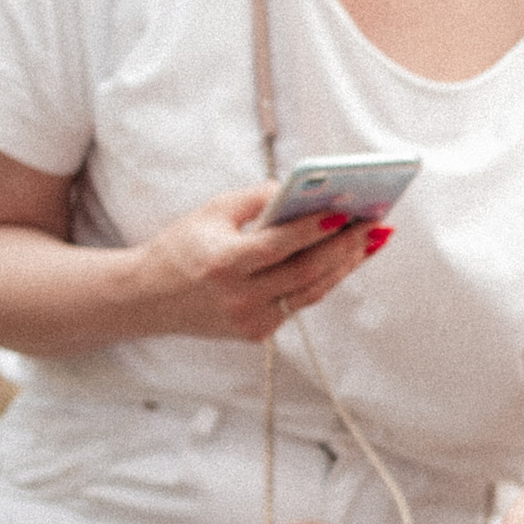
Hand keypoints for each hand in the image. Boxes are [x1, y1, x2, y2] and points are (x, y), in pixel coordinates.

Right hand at [125, 185, 387, 344]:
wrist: (147, 299)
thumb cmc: (182, 246)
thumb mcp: (212, 212)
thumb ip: (258, 199)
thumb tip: (306, 189)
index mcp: (221, 264)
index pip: (277, 246)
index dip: (314, 229)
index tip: (346, 212)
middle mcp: (237, 298)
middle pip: (305, 272)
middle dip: (345, 246)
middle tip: (376, 222)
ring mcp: (249, 321)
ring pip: (311, 292)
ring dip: (346, 265)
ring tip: (373, 239)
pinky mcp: (257, 333)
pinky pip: (299, 303)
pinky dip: (324, 279)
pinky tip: (346, 258)